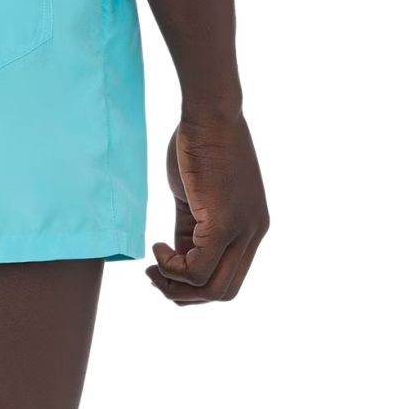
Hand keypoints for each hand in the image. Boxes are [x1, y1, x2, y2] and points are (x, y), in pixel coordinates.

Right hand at [147, 112, 268, 305]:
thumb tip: (178, 259)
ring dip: (175, 285)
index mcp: (251, 228)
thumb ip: (192, 231)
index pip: (229, 279)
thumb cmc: (199, 145)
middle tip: (156, 274)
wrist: (209, 113)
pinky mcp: (224, 224)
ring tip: (154, 262)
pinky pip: (197, 270)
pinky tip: (157, 245)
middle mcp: (254, 234)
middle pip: (224, 293)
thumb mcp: (196, 198)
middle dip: (184, 294)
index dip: (194, 285)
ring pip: (212, 289)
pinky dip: (171, 267)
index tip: (165, 264)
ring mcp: (243, 230)